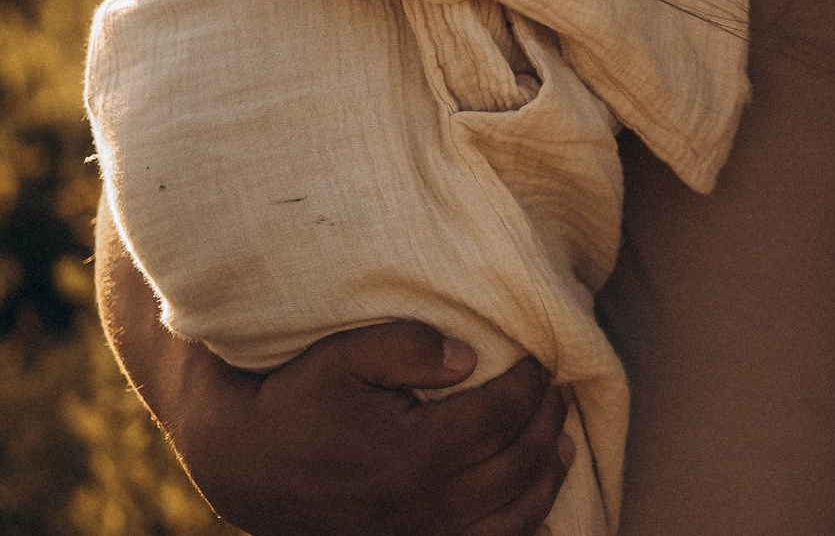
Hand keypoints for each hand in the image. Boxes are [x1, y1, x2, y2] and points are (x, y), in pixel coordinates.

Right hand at [96, 210, 570, 535]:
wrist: (248, 468)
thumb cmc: (298, 401)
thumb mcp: (341, 356)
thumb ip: (407, 346)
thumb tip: (470, 359)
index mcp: (412, 453)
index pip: (501, 416)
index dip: (531, 383)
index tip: (541, 359)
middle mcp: (423, 504)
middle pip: (518, 464)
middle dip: (547, 423)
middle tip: (555, 391)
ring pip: (514, 515)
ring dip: (546, 475)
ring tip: (558, 439)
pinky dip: (524, 527)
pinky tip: (538, 505)